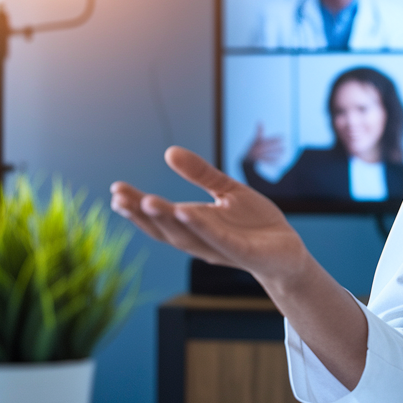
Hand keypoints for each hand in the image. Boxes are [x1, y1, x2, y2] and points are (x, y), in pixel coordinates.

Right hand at [111, 146, 308, 285]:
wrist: (287, 249)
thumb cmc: (255, 223)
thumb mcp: (226, 191)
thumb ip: (200, 173)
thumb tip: (169, 151)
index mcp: (194, 225)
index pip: (159, 217)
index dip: (136, 206)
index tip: (116, 190)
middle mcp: (200, 239)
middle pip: (164, 228)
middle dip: (141, 214)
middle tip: (118, 197)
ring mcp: (219, 247)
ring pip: (186, 235)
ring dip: (165, 219)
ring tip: (145, 201)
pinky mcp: (241, 251)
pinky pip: (218, 238)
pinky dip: (200, 226)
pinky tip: (185, 211)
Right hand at [243, 122, 284, 164]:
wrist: (245, 158)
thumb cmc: (253, 146)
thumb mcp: (256, 139)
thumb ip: (259, 130)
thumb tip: (260, 120)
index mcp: (257, 142)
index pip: (267, 140)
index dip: (275, 139)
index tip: (283, 137)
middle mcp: (257, 148)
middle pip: (268, 147)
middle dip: (276, 146)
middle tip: (285, 146)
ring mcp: (257, 155)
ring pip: (268, 154)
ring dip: (276, 154)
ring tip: (284, 152)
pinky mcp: (258, 160)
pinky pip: (266, 161)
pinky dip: (273, 162)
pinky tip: (280, 161)